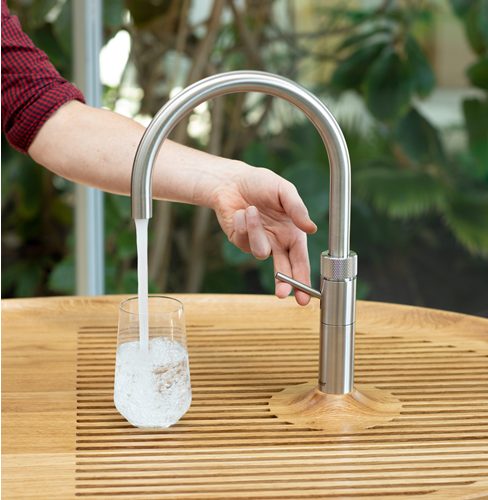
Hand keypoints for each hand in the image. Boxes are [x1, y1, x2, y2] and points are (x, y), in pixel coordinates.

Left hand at [210, 162, 316, 304]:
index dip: (303, 278)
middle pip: (284, 271)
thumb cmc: (261, 183)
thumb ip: (297, 209)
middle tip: (281, 294)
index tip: (305, 297)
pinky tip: (241, 212)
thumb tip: (312, 229)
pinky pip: (243, 241)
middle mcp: (277, 241)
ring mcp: (258, 242)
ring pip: (260, 252)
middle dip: (283, 284)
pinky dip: (243, 224)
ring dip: (256, 231)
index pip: (301, 260)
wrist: (232, 180)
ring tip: (251, 210)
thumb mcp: (283, 190)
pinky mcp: (240, 241)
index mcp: (292, 232)